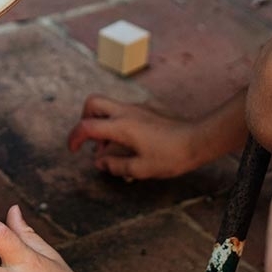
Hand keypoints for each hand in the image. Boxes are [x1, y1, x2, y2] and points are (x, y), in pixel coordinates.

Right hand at [67, 94, 199, 179]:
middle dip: (84, 119)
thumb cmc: (171, 156)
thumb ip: (116, 165)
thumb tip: (99, 162)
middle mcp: (124, 112)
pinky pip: (122, 111)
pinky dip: (116, 123)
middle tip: (91, 139)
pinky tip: (129, 142)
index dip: (74, 138)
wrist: (198, 139)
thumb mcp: (142, 169)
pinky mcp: (145, 109)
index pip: (87, 126)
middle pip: (92, 103)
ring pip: (107, 106)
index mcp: (120, 126)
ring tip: (111, 147)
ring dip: (101, 123)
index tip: (73, 149)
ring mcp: (135, 108)